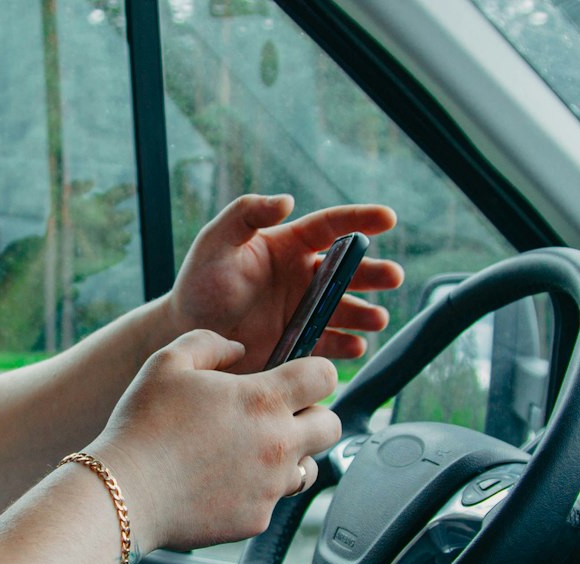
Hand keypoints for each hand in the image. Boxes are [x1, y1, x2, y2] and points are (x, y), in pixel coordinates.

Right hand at [89, 329, 341, 553]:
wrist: (125, 493)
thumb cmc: (143, 425)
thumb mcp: (168, 363)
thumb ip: (209, 344)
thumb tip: (237, 348)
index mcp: (263, 400)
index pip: (326, 376)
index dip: (316, 374)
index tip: (297, 380)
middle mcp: (278, 443)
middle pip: (332, 426)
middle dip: (313, 417)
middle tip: (279, 418)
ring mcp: (271, 486)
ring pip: (309, 469)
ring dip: (291, 458)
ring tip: (252, 454)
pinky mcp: (257, 519)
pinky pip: (273, 502)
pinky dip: (257, 492)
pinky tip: (223, 484)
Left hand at [165, 194, 402, 372]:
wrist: (186, 332)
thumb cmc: (200, 281)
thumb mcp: (216, 240)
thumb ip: (246, 213)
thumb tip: (286, 200)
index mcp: (289, 246)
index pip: (332, 227)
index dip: (361, 220)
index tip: (388, 218)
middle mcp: (303, 278)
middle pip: (348, 272)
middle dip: (374, 274)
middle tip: (393, 278)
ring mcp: (303, 313)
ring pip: (345, 311)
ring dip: (365, 314)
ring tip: (377, 319)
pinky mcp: (298, 344)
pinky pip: (329, 345)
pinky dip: (345, 347)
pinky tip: (355, 346)